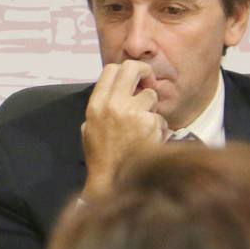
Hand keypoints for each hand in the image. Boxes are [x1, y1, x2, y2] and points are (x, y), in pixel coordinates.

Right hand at [80, 60, 168, 199]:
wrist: (114, 180)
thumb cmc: (102, 157)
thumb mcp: (89, 129)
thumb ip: (101, 108)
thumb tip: (114, 92)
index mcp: (96, 105)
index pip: (111, 69)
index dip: (125, 70)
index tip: (133, 79)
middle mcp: (112, 105)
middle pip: (132, 68)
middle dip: (144, 72)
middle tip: (148, 83)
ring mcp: (132, 113)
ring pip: (151, 96)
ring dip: (151, 110)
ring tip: (144, 128)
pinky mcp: (150, 124)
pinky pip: (160, 118)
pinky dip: (158, 129)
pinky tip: (149, 141)